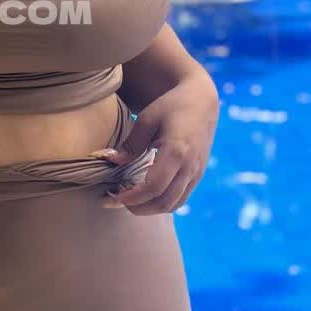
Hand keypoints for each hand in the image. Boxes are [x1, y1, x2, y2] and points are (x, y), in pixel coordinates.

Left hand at [98, 71, 218, 214]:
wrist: (201, 102)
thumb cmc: (170, 107)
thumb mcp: (147, 120)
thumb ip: (130, 144)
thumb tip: (109, 161)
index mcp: (177, 151)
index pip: (154, 187)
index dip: (132, 197)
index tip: (113, 196)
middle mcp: (190, 167)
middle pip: (164, 202)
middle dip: (138, 208)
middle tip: (116, 199)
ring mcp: (196, 173)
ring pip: (173, 204)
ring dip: (149, 207)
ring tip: (128, 196)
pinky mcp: (197, 175)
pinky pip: (180, 198)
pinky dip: (161, 202)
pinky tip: (144, 192)